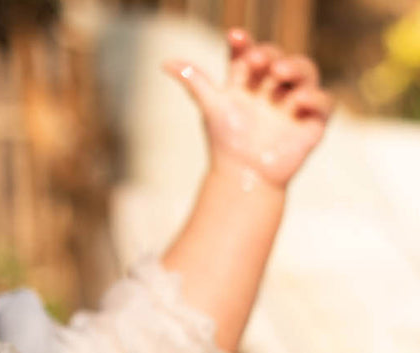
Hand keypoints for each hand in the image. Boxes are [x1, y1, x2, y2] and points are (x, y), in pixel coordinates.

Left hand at [164, 30, 332, 187]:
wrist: (242, 177)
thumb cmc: (227, 142)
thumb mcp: (211, 106)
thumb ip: (194, 81)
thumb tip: (165, 62)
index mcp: (249, 82)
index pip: (250, 54)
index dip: (244, 44)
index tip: (234, 38)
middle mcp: (273, 88)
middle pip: (279, 59)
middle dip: (270, 55)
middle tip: (256, 59)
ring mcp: (295, 103)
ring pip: (305, 73)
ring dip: (295, 67)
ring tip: (279, 74)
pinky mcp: (312, 121)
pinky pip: (324, 103)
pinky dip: (315, 98)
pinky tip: (298, 100)